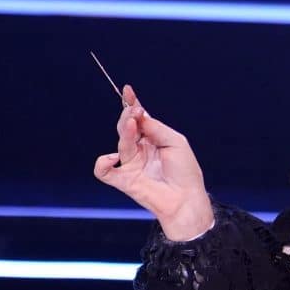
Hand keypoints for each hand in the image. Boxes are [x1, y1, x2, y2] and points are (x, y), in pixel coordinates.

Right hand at [93, 84, 214, 239]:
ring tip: (131, 124)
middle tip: (135, 110)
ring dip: (124, 132)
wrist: (186, 198)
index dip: (132, 104)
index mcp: (152, 139)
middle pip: (126, 127)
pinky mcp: (124, 180)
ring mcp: (130, 164)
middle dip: (128, 115)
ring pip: (120, 143)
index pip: (138, 118)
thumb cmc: (185, 171)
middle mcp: (140, 149)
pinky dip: (102, 163)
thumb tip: (138, 115)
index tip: (128, 90)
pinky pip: (103, 171)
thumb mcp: (175, 141)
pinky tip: (114, 157)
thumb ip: (156, 128)